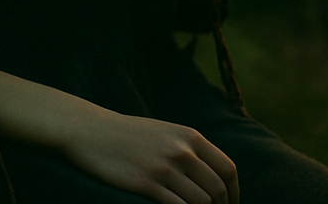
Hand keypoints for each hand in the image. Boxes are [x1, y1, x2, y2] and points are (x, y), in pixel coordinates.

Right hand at [63, 108, 238, 203]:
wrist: (93, 131)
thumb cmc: (129, 135)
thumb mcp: (166, 133)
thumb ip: (190, 149)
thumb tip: (213, 176)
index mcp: (190, 136)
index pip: (228, 169)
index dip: (234, 194)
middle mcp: (181, 150)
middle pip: (218, 190)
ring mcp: (164, 167)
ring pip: (202, 203)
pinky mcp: (146, 183)